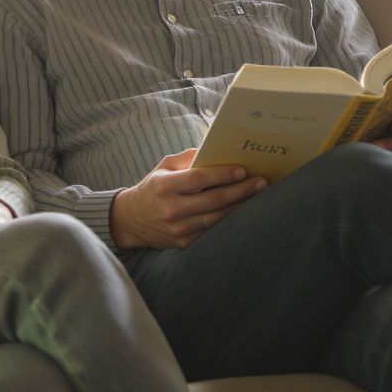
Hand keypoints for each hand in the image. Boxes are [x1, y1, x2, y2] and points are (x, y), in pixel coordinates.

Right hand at [110, 148, 267, 249]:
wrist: (130, 220)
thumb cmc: (151, 188)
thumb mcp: (163, 167)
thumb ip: (187, 158)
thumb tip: (213, 149)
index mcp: (165, 186)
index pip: (199, 179)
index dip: (223, 175)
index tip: (243, 170)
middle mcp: (172, 208)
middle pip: (214, 199)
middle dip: (241, 190)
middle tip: (261, 182)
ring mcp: (179, 229)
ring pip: (217, 217)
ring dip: (240, 206)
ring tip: (258, 195)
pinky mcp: (184, 242)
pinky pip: (212, 231)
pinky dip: (229, 220)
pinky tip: (242, 211)